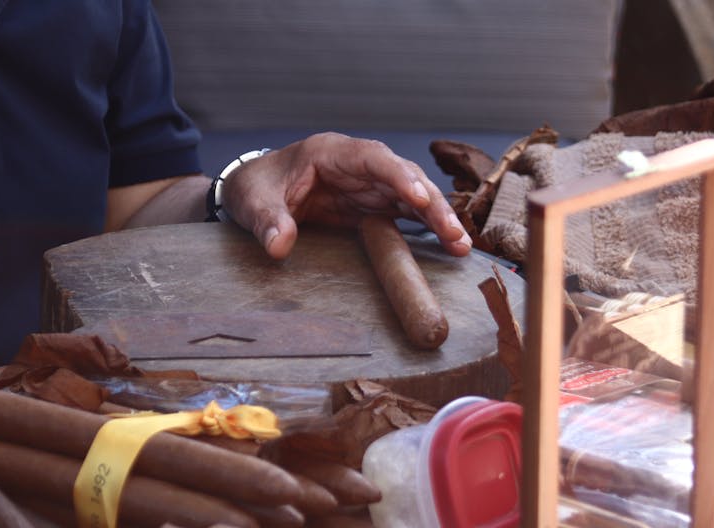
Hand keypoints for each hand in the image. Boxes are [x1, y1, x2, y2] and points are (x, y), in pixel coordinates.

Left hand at [221, 132, 472, 258]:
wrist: (255, 192)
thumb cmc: (254, 188)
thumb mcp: (252, 202)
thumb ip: (267, 221)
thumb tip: (279, 246)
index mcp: (332, 152)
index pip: (374, 158)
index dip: (398, 175)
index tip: (419, 197)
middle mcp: (359, 166)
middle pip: (404, 177)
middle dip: (431, 204)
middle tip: (454, 234)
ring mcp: (369, 185)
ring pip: (412, 196)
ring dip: (438, 218)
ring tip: (461, 246)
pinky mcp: (372, 206)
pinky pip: (406, 214)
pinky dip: (427, 228)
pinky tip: (450, 245)